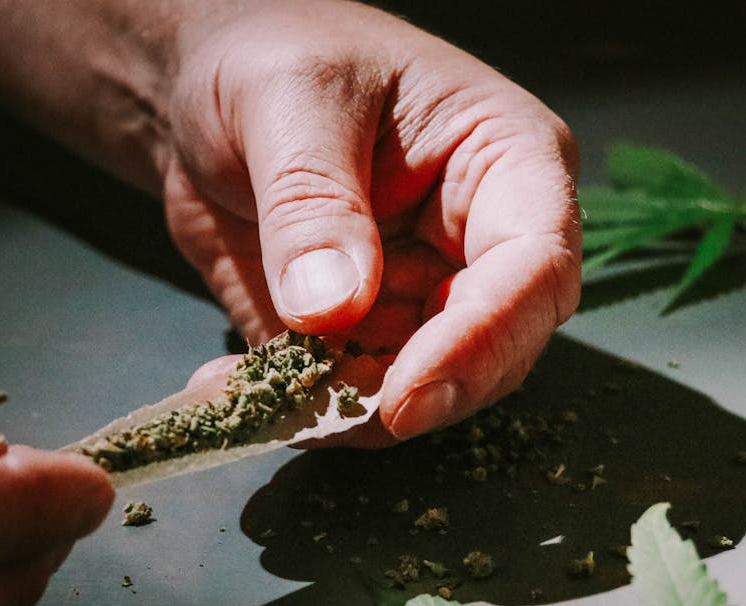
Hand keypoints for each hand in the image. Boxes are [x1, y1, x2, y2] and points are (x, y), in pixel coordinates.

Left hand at [161, 1, 581, 440]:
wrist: (213, 91)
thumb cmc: (276, 54)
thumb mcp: (289, 99)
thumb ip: (312, 200)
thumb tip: (333, 308)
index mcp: (505, 162)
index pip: (532, 266)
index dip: (483, 340)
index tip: (407, 395)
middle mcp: (481, 246)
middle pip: (493, 353)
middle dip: (409, 395)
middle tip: (314, 410)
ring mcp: (426, 302)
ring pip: (418, 394)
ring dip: (334, 412)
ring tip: (237, 388)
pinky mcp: (367, 339)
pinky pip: (346, 399)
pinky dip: (289, 409)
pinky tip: (221, 384)